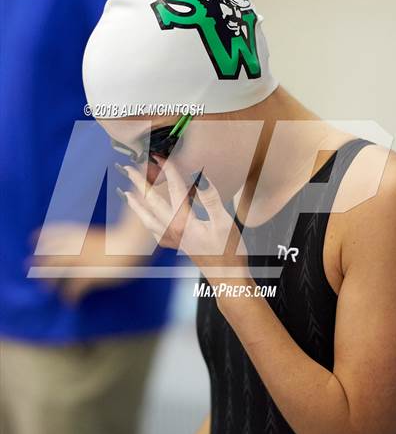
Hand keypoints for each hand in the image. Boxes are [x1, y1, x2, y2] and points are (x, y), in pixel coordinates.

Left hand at [28, 222, 139, 304]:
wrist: (132, 245)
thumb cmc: (124, 240)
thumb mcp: (102, 237)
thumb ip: (89, 242)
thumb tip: (86, 249)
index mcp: (79, 235)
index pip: (53, 233)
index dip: (40, 236)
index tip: (32, 240)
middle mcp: (75, 247)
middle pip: (48, 255)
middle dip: (38, 263)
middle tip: (31, 269)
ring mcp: (79, 262)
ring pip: (54, 272)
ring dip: (49, 281)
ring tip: (47, 289)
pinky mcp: (87, 276)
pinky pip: (71, 289)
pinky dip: (69, 297)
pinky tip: (71, 302)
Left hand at [121, 155, 249, 280]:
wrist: (226, 278)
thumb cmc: (229, 251)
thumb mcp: (224, 222)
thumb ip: (211, 199)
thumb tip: (200, 177)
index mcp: (184, 221)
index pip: (174, 189)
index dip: (167, 170)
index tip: (160, 155)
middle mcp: (173, 230)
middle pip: (152, 201)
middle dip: (140, 183)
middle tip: (128, 168)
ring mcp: (172, 239)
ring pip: (148, 217)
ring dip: (137, 203)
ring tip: (127, 192)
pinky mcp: (175, 246)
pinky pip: (154, 231)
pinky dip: (146, 221)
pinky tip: (146, 218)